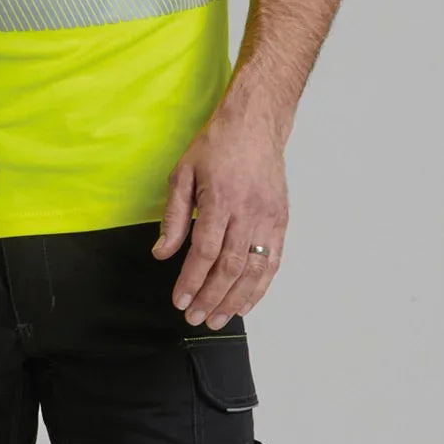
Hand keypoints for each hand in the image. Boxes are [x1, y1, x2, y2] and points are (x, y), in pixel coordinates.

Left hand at [151, 94, 288, 329]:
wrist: (255, 125)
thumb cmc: (217, 146)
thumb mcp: (183, 173)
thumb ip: (173, 216)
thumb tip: (162, 253)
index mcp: (220, 199)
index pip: (205, 252)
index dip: (191, 281)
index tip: (179, 301)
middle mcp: (248, 212)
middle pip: (230, 268)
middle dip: (210, 298)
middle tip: (195, 317)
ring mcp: (268, 218)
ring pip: (254, 271)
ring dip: (235, 300)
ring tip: (218, 319)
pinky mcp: (281, 221)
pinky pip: (273, 263)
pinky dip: (260, 288)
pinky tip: (245, 302)